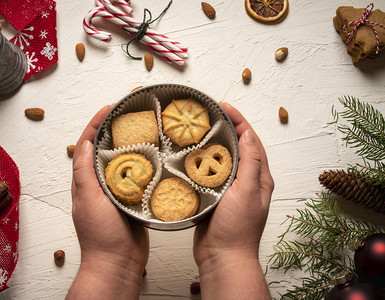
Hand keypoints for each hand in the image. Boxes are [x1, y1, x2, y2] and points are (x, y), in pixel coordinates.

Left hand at [67, 105, 148, 299]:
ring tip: (144, 129)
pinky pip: (138, 176)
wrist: (119, 262)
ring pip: (123, 161)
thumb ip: (85, 173)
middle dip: (115, 129)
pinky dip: (144, 163)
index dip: (96, 124)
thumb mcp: (88, 200)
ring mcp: (117, 191)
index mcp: (86, 180)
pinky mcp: (133, 198)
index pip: (88, 145)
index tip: (109, 108)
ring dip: (131, 144)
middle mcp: (100, 183)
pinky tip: (155, 156)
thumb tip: (86, 144)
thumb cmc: (100, 234)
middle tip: (130, 114)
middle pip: (106, 149)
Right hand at [193, 102, 273, 298]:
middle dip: (225, 128)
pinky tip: (190, 156)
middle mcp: (246, 180)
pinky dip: (201, 162)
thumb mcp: (248, 192)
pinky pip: (208, 173)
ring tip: (197, 130)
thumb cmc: (238, 228)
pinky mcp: (214, 196)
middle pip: (236, 146)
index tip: (224, 106)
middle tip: (208, 114)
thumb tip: (249, 136)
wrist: (222, 258)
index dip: (239, 121)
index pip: (251, 141)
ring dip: (211, 143)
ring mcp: (229, 189)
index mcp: (259, 177)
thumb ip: (250, 164)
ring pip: (221, 159)